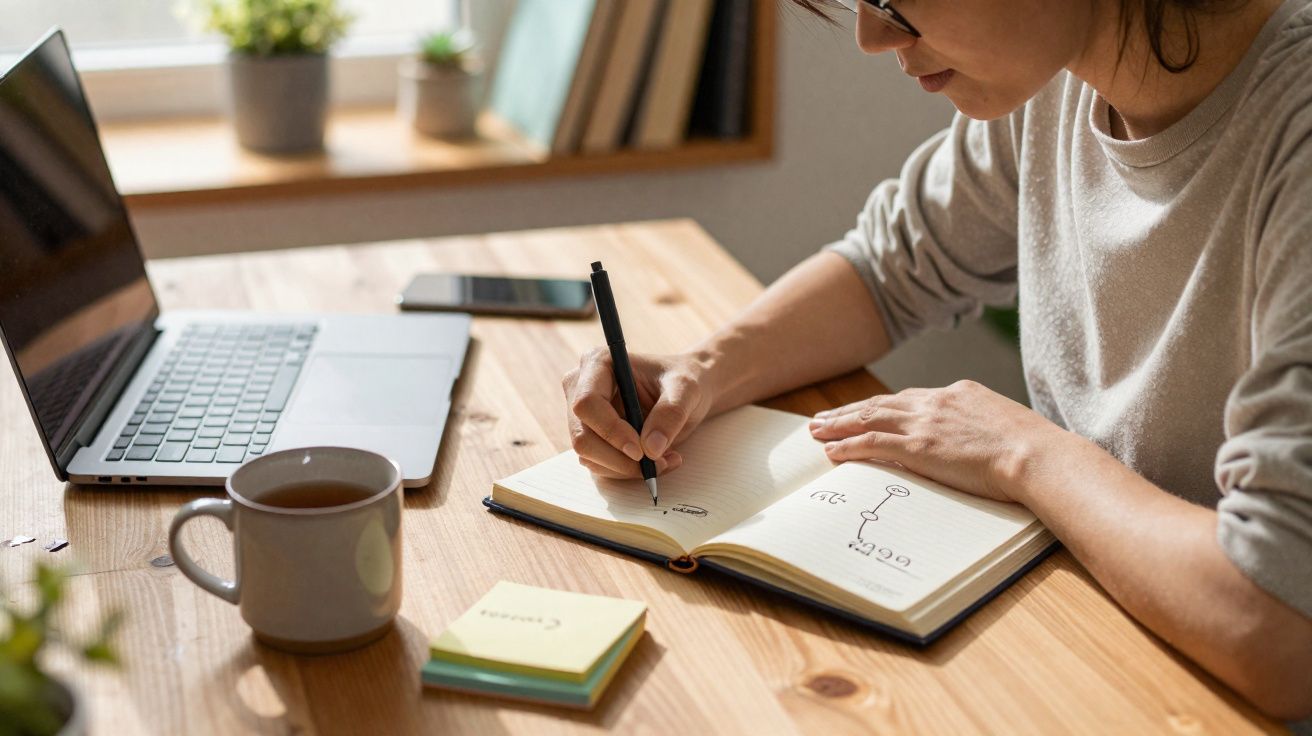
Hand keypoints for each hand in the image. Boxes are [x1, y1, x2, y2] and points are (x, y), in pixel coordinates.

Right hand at [561, 348, 715, 478]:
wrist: (685, 391)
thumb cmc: (684, 379)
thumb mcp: (686, 390)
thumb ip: (670, 413)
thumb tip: (650, 449)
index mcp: (598, 363)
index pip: (587, 403)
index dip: (610, 430)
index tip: (640, 451)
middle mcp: (581, 387)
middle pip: (582, 435)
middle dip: (618, 459)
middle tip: (657, 464)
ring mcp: (583, 415)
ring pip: (589, 456)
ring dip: (626, 468)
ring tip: (665, 460)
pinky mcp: (591, 437)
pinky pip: (599, 465)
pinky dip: (627, 471)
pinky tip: (656, 461)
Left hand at [807, 380, 1065, 502]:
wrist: (1039, 455)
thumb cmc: (1034, 449)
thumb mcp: (1005, 425)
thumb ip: (980, 427)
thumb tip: (975, 442)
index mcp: (959, 393)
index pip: (909, 398)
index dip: (881, 405)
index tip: (863, 410)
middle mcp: (937, 402)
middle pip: (881, 404)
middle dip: (849, 411)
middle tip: (824, 418)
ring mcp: (926, 423)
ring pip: (869, 419)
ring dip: (839, 425)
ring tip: (816, 431)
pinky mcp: (919, 447)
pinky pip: (873, 444)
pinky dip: (848, 446)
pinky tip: (832, 451)